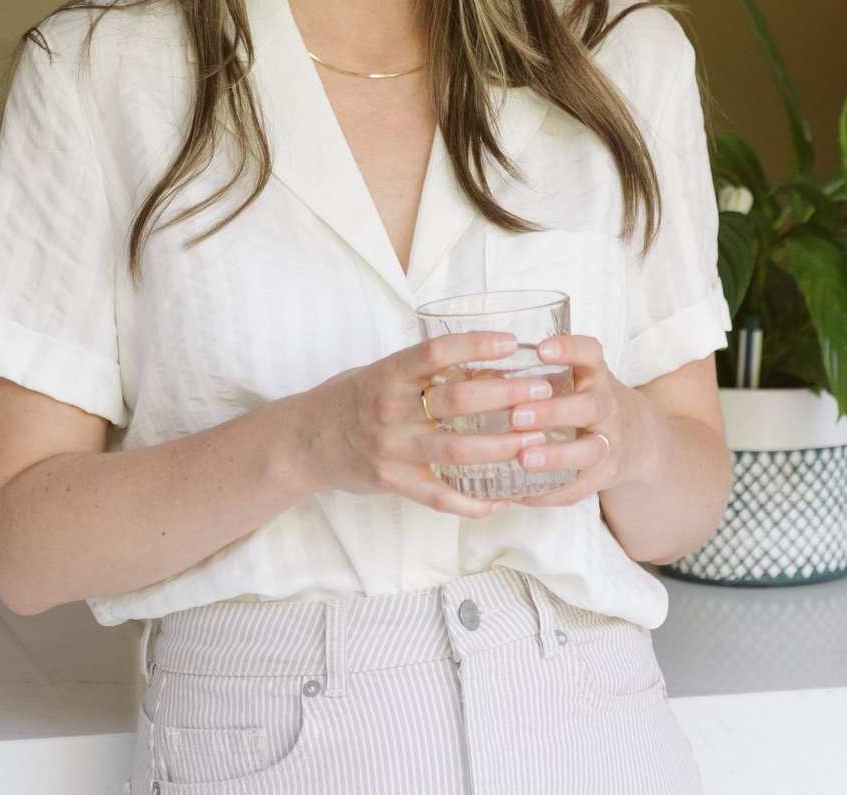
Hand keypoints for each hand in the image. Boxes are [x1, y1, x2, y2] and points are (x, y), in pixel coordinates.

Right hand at [292, 331, 553, 518]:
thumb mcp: (380, 373)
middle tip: (543, 392)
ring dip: (501, 447)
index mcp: (388, 373)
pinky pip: (437, 497)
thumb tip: (484, 363)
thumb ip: (423, 371)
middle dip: (506, 396)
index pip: (436, 351)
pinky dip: (471, 503)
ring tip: (536, 442)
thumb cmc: (349, 400)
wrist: (303, 442)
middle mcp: (390, 409)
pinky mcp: (391, 482)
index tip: (512, 342)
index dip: (476, 344)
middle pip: (458, 401)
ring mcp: (391, 448)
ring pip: (456, 451)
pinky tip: (499, 501)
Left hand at [501, 333, 636, 506]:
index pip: (591, 354)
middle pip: (590, 406)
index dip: (570, 349)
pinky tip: (519, 495)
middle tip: (517, 414)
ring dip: (556, 455)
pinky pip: (579, 489)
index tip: (542, 350)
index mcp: (595, 376)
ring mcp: (610, 443)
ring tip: (523, 458)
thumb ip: (531, 375)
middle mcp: (607, 407)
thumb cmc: (581, 400)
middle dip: (554, 411)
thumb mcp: (570, 379)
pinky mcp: (604, 476)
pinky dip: (549, 494)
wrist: (634, 436)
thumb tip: (467, 374)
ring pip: (590, 450)